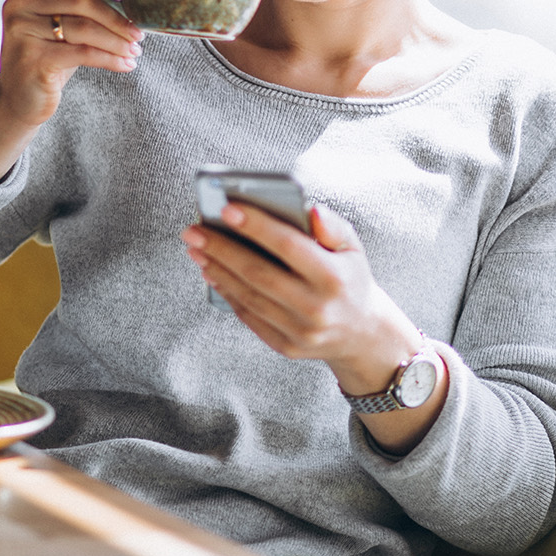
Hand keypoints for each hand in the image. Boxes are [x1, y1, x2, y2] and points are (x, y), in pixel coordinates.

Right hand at [0, 0, 142, 182]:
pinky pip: (81, 53)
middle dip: (116, 15)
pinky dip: (110, 59)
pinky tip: (126, 65)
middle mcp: (19, 2)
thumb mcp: (64, 12)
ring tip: (136, 50)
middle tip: (139, 31)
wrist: (22, 96)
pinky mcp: (31, 59)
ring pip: (83, 28)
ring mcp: (21, 30)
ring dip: (117, 40)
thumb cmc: (50, 48)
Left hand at [181, 202, 448, 452]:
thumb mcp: (353, 248)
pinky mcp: (286, 347)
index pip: (289, 246)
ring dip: (217, 270)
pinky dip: (227, 292)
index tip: (226, 208)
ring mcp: (300, 331)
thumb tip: (309, 208)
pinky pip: (249, 316)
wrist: (361, 333)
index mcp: (335, 277)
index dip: (256, 226)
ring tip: (196, 248)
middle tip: (193, 230)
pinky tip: (212, 272)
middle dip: (222, 249)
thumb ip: (332, 226)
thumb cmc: (349, 278)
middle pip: (259, 273)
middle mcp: (317, 308)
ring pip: (248, 296)